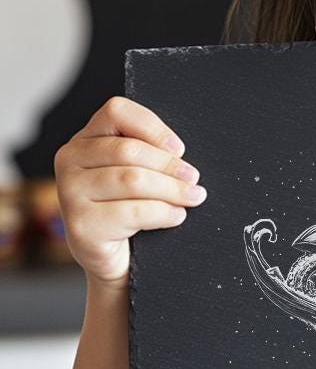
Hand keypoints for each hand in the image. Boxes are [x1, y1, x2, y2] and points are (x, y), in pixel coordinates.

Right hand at [54, 96, 206, 290]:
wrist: (116, 256)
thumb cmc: (131, 204)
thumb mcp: (137, 170)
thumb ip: (147, 151)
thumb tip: (180, 152)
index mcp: (84, 139)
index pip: (116, 111)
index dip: (153, 126)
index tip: (179, 148)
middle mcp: (68, 161)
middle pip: (129, 151)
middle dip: (170, 165)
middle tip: (194, 178)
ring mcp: (69, 194)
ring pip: (133, 180)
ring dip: (172, 190)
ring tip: (193, 197)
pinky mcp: (80, 226)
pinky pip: (132, 212)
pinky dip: (163, 213)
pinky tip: (176, 215)